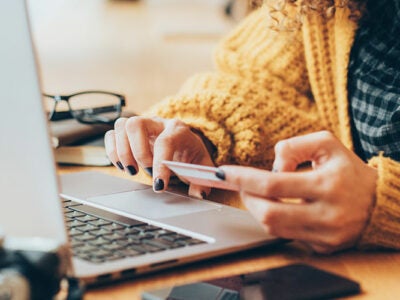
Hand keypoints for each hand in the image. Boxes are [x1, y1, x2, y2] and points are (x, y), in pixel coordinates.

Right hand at [104, 116, 213, 197]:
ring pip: (122, 126)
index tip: (159, 185)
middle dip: (138, 153)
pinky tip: (124, 166)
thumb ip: (202, 182)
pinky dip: (112, 152)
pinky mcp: (128, 133)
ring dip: (123, 152)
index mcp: (178, 129)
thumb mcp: (202, 168)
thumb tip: (197, 194)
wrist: (184, 144)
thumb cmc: (191, 155)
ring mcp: (141, 125)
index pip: (165, 141)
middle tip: (145, 172)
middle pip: (137, 124)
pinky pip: (112, 134)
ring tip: (134, 170)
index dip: (160, 164)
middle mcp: (157, 123)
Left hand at [218, 131, 377, 253]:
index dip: (243, 179)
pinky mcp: (323, 248)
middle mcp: (327, 215)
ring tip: (259, 194)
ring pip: (273, 228)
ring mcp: (325, 236)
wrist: (378, 202)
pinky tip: (279, 208)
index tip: (224, 173)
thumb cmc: (349, 170)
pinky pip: (286, 236)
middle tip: (242, 185)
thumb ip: (294, 146)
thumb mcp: (327, 144)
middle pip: (268, 214)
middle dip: (246, 197)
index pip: (273, 185)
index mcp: (327, 185)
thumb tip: (271, 166)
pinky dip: (275, 221)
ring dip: (258, 209)